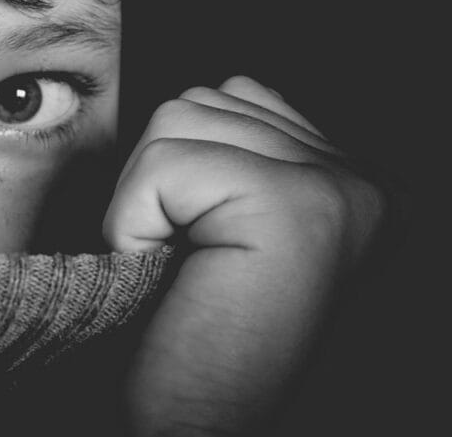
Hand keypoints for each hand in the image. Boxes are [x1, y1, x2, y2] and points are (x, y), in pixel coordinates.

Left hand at [104, 76, 385, 434]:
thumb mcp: (228, 221)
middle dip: (161, 183)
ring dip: (146, 202)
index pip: (234, 95)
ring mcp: (337, 188)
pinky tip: (173, 276)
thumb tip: (209, 94)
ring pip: (176, 121)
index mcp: (352, 179)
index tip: (205, 248)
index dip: (182, 170)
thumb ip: (238, 148)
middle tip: (193, 267)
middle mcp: (363, 179)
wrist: (195, 424)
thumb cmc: (195, 332)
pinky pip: (161, 166)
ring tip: (188, 271)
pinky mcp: (293, 206)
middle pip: (200, 102)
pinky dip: (135, 223)